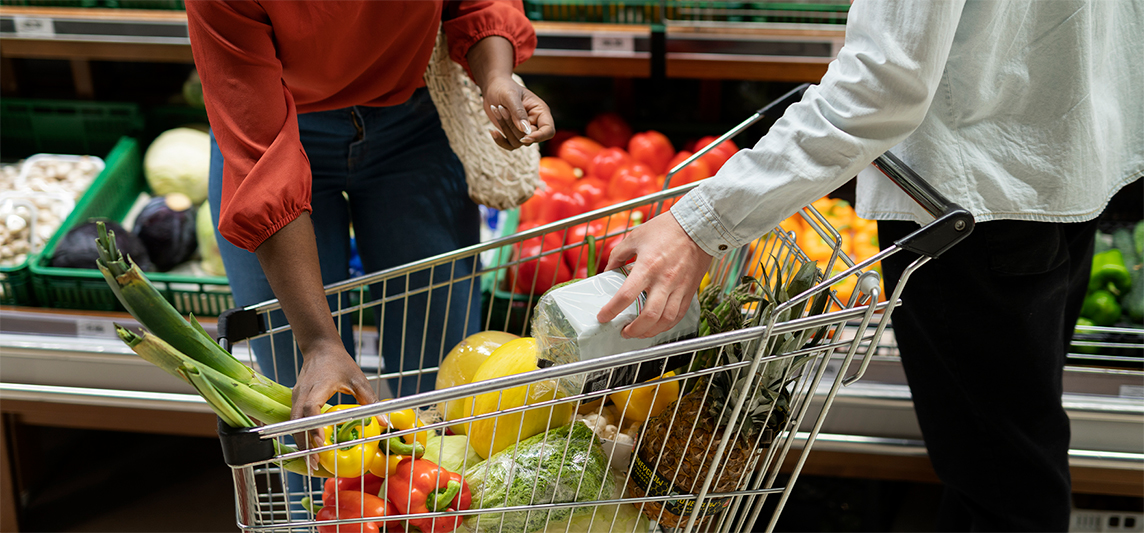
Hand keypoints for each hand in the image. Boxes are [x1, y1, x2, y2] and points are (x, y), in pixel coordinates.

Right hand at [290, 338, 378, 466]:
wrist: (320, 348)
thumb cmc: (340, 362)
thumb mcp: (358, 380)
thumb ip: (370, 400)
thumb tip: (384, 422)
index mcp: (318, 386)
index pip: (310, 409)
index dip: (314, 427)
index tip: (320, 443)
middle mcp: (302, 393)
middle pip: (297, 422)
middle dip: (305, 444)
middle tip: (315, 464)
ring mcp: (296, 397)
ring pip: (293, 424)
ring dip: (301, 443)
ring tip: (312, 462)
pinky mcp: (296, 400)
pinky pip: (294, 421)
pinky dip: (301, 435)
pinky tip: (310, 449)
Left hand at [481, 75, 554, 149]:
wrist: (493, 87)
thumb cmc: (504, 87)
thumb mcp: (511, 95)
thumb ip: (518, 112)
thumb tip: (525, 131)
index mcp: (540, 111)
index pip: (548, 130)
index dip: (539, 136)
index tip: (524, 137)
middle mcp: (535, 123)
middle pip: (530, 138)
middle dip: (513, 127)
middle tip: (501, 108)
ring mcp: (523, 130)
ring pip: (518, 143)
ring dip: (505, 129)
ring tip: (496, 110)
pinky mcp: (513, 134)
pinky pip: (510, 145)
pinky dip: (500, 141)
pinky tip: (493, 131)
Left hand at [596, 211, 712, 337]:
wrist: (698, 226)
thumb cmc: (666, 228)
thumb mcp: (635, 236)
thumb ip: (618, 255)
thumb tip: (608, 271)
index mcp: (647, 266)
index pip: (626, 296)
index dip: (611, 310)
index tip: (603, 317)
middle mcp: (664, 280)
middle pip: (649, 316)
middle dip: (634, 329)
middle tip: (624, 331)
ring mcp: (679, 287)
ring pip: (666, 320)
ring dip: (650, 331)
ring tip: (639, 332)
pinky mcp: (690, 290)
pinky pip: (679, 314)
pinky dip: (667, 325)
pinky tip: (657, 326)